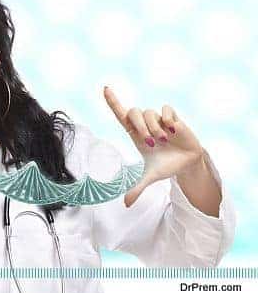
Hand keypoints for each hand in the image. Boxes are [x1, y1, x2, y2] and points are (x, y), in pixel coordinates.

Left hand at [103, 86, 203, 206]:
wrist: (187, 163)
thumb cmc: (166, 166)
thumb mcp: (150, 177)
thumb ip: (137, 188)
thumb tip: (126, 204)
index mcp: (135, 134)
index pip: (121, 114)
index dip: (113, 101)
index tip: (105, 88)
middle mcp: (145, 124)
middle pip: (134, 112)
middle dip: (140, 125)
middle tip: (150, 142)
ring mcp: (159, 120)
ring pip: (150, 112)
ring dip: (155, 127)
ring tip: (164, 140)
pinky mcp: (173, 118)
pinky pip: (166, 110)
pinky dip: (168, 120)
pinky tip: (174, 131)